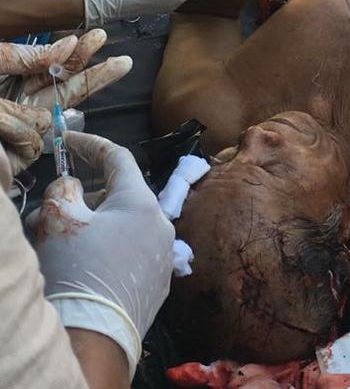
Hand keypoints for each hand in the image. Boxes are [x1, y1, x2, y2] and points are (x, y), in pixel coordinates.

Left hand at [0, 31, 131, 173]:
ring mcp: (16, 130)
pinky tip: (4, 125)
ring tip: (30, 98)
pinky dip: (15, 129)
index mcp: (14, 78)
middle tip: (125, 62)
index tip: (102, 35)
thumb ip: (26, 57)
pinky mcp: (14, 155)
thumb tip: (68, 45)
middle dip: (95, 76)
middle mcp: (20, 103)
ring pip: (48, 117)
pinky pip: (30, 140)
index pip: (56, 64)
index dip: (80, 52)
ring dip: (35, 105)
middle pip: (67, 91)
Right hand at [30, 132, 174, 378]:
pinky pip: (131, 251)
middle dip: (85, 196)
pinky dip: (108, 248)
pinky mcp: (158, 284)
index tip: (67, 140)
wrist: (94, 340)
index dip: (89, 144)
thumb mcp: (57, 220)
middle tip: (55, 206)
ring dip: (94, 225)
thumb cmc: (77, 273)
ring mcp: (163, 256)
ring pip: (124, 225)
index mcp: (142, 202)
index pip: (118, 157)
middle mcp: (161, 225)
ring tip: (62, 242)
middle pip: (121, 194)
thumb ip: (63, 190)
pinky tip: (83, 265)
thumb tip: (72, 187)